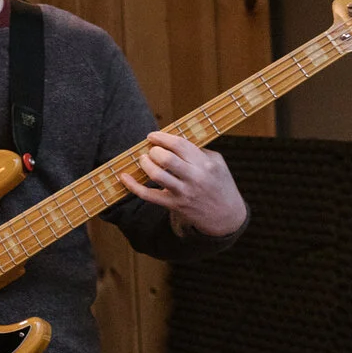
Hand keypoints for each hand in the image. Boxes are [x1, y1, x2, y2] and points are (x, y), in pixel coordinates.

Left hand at [119, 130, 246, 237]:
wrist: (227, 216)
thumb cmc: (220, 184)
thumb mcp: (218, 163)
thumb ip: (199, 150)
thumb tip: (173, 140)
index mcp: (206, 164)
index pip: (180, 145)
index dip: (162, 137)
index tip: (152, 136)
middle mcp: (195, 177)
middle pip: (166, 159)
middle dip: (154, 151)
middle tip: (151, 150)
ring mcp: (183, 192)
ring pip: (157, 175)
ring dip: (145, 164)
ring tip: (144, 160)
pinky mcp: (174, 205)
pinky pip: (148, 195)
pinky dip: (133, 185)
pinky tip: (124, 176)